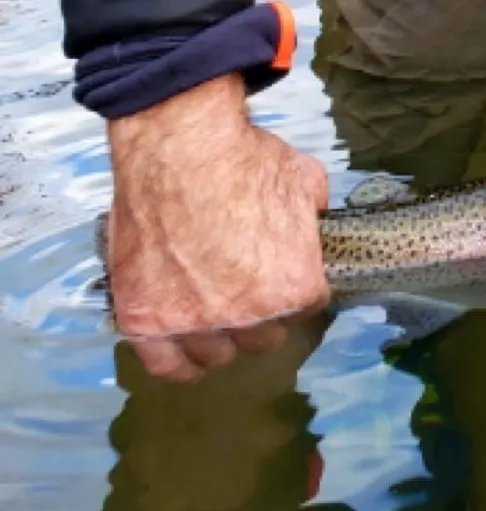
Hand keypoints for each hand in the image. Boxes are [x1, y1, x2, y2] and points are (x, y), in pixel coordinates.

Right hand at [106, 73, 329, 382]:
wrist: (180, 145)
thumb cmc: (246, 157)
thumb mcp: (306, 182)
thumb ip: (316, 216)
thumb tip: (317, 225)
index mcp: (295, 288)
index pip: (308, 308)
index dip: (297, 285)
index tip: (285, 269)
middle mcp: (247, 316)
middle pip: (263, 337)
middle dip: (262, 314)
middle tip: (248, 286)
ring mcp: (192, 322)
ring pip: (216, 355)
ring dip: (220, 337)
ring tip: (216, 313)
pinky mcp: (144, 320)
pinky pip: (165, 364)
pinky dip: (176, 360)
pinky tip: (182, 346)